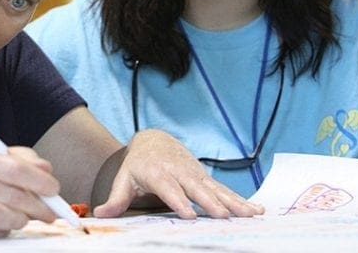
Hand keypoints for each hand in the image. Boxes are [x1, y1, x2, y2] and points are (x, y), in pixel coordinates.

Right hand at [0, 145, 60, 237]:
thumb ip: (17, 158)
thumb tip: (46, 170)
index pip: (14, 167)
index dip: (39, 179)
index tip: (54, 189)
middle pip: (12, 194)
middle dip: (38, 206)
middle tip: (50, 212)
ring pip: (1, 216)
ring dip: (21, 220)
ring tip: (27, 219)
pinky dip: (3, 231)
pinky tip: (5, 226)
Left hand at [92, 129, 263, 218]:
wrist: (154, 140)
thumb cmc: (138, 163)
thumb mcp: (124, 178)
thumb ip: (116, 198)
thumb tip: (100, 215)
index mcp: (157, 172)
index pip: (168, 187)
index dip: (179, 200)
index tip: (189, 214)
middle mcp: (179, 171)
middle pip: (196, 187)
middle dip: (210, 202)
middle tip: (223, 216)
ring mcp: (195, 174)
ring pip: (215, 188)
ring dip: (234, 201)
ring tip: (250, 214)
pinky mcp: (206, 178)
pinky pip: (224, 190)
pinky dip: (241, 199)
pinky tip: (257, 209)